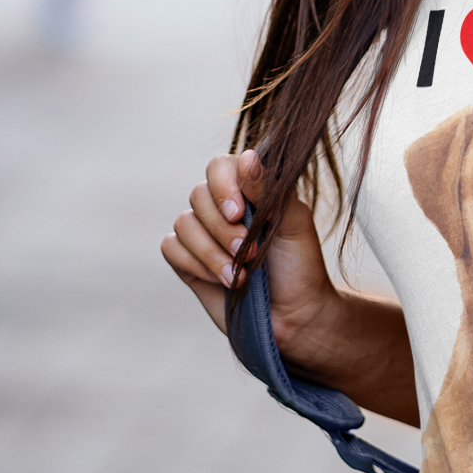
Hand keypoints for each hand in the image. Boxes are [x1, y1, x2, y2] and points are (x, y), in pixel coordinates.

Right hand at [160, 149, 339, 360]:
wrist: (294, 317)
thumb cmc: (300, 267)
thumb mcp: (294, 224)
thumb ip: (270, 190)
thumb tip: (246, 156)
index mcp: (249, 190)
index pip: (219, 167)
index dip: (223, 186)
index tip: (239, 213)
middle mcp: (222, 207)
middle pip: (198, 195)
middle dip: (223, 229)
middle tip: (251, 254)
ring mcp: (203, 233)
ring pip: (183, 224)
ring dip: (212, 253)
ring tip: (242, 276)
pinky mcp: (189, 261)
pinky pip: (172, 248)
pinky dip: (196, 265)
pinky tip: (223, 282)